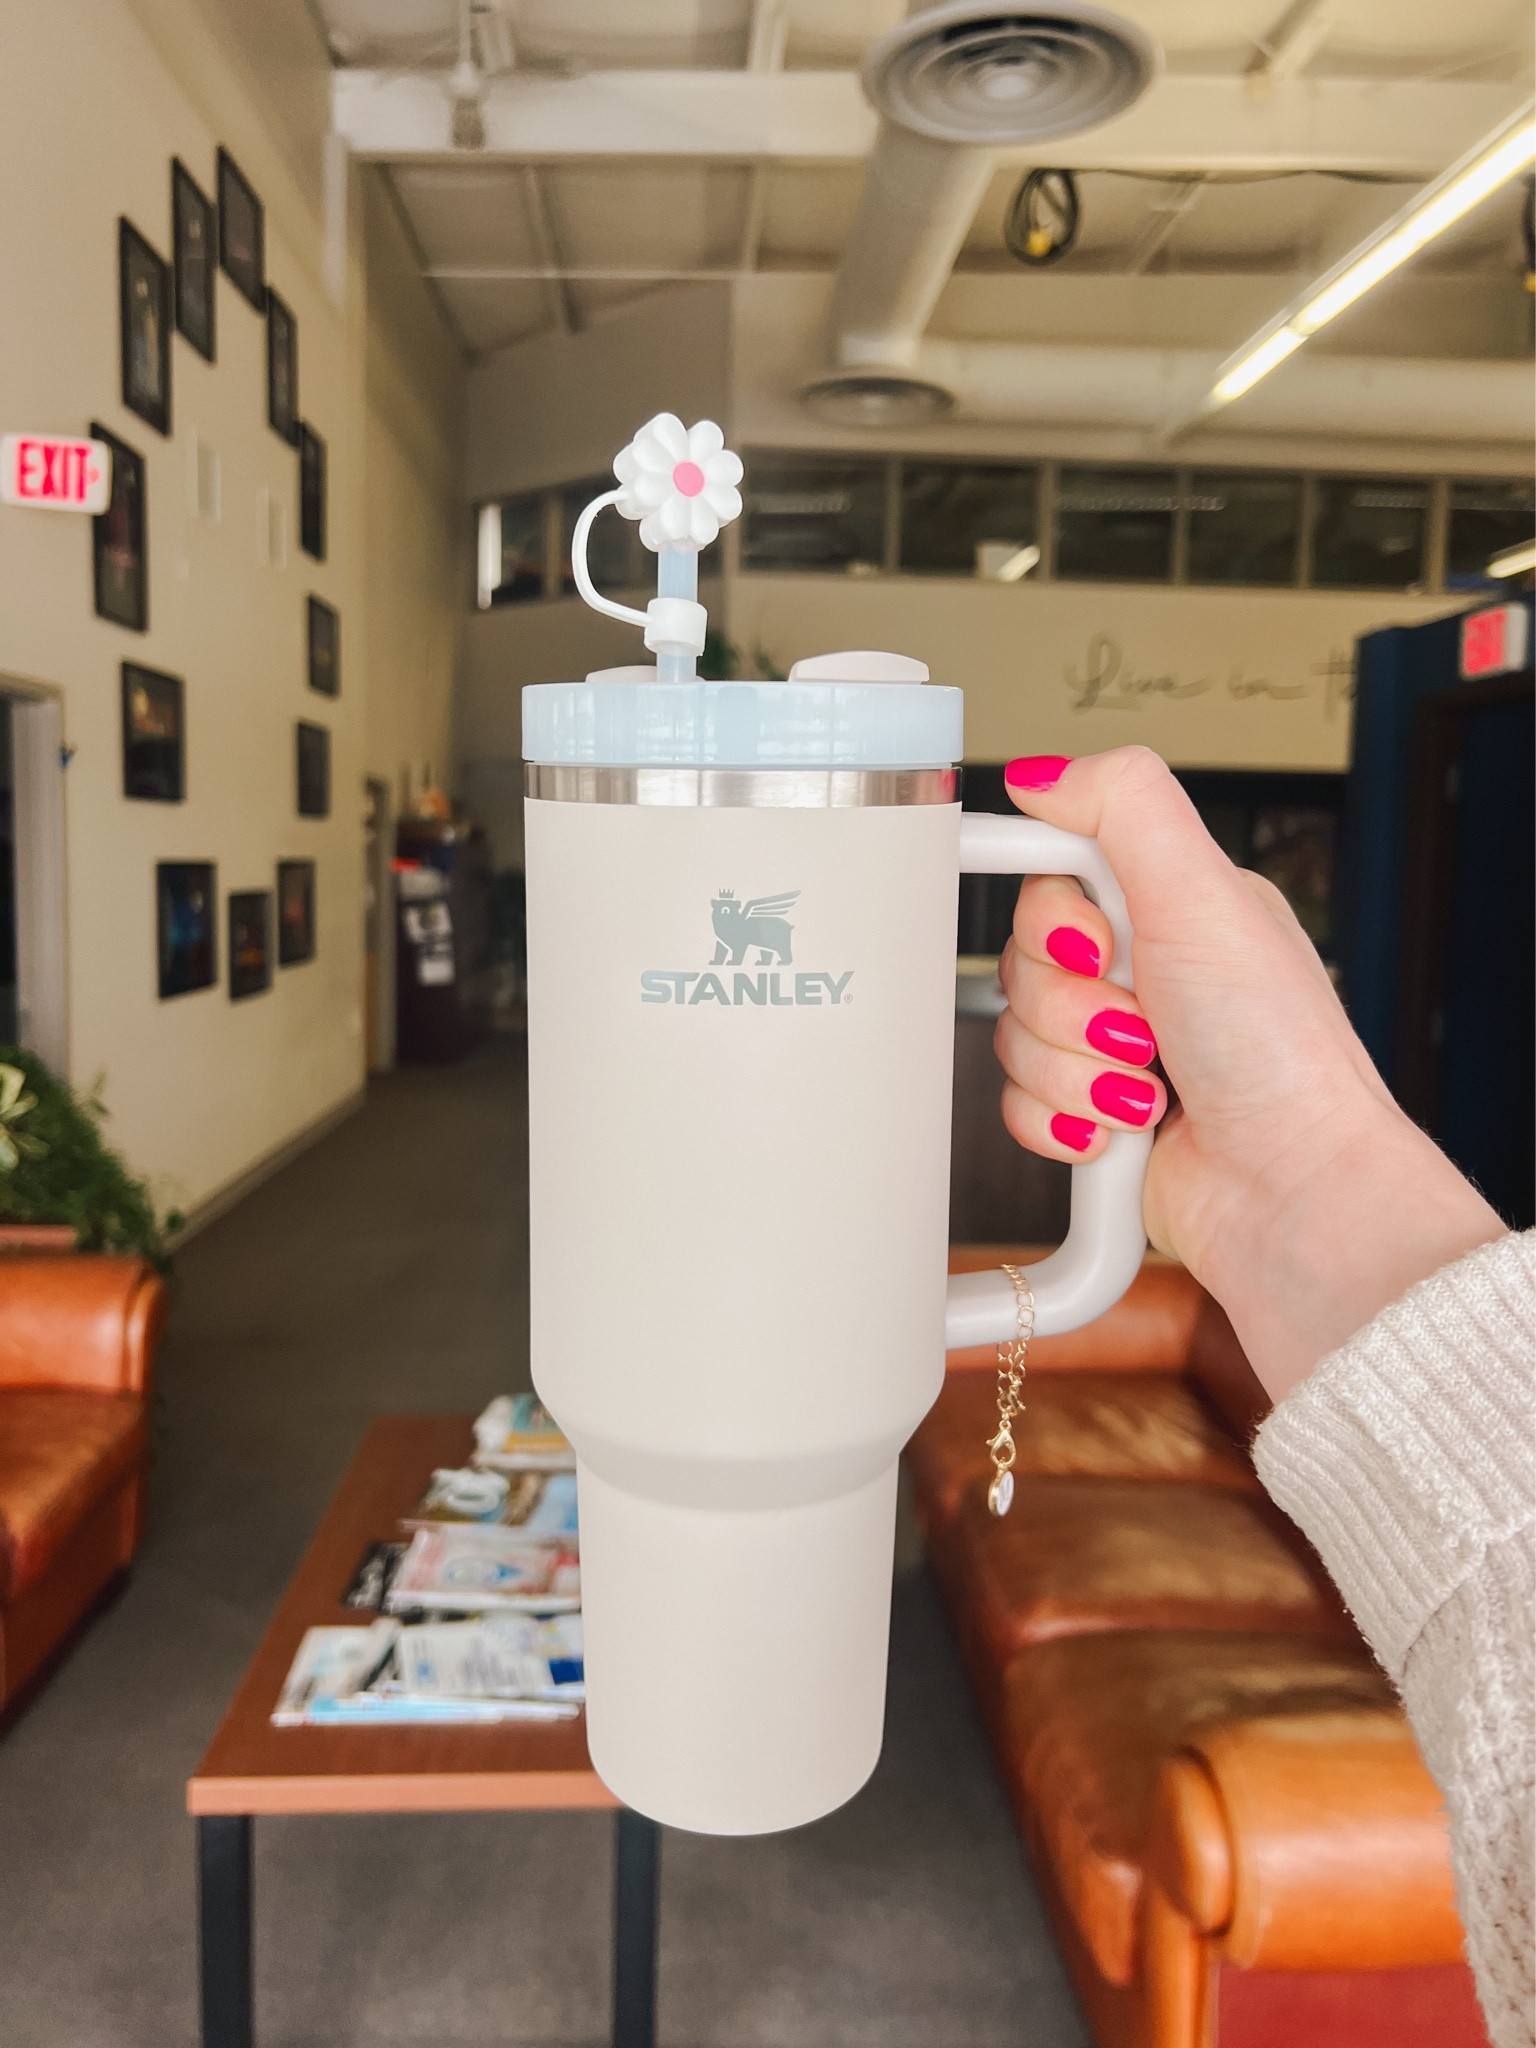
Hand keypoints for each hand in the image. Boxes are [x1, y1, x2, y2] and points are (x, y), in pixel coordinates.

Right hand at [995, 748, 1504, 1400]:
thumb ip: (1124, 806)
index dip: (1053, 918)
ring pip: (1013, 1039)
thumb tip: (1040, 773)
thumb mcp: (1207, 896)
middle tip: (1141, 1027)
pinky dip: (1064, 1123)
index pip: (1053, 877)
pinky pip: (1016, 1106)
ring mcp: (1114, 1050)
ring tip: (1147, 1087)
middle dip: (1072, 1009)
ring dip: (1074, 1073)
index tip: (1090, 944)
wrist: (1291, 1194)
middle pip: (1021, 963)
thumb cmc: (1278, 1055)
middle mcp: (1143, 974)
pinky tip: (1122, 1130)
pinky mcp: (1091, 1116)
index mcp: (1174, 908)